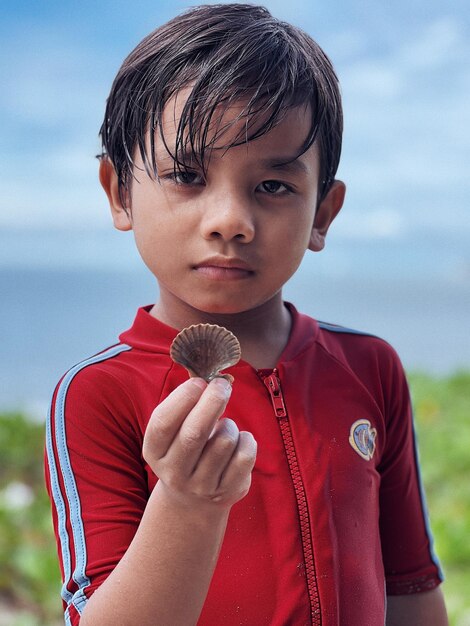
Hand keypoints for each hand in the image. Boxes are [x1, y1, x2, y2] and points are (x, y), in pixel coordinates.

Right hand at [143, 378, 256, 508]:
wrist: (191, 501)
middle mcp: (174, 472)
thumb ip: (184, 408)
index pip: (163, 422)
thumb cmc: (184, 450)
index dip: (182, 397)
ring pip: (225, 440)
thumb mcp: (173, 433)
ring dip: (229, 424)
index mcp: (154, 452)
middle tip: (221, 385)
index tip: (199, 382)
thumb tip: (208, 381)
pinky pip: (245, 455)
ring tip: (223, 428)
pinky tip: (238, 442)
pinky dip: (246, 440)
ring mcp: (202, 486)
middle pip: (195, 432)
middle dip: (212, 401)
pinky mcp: (228, 491)